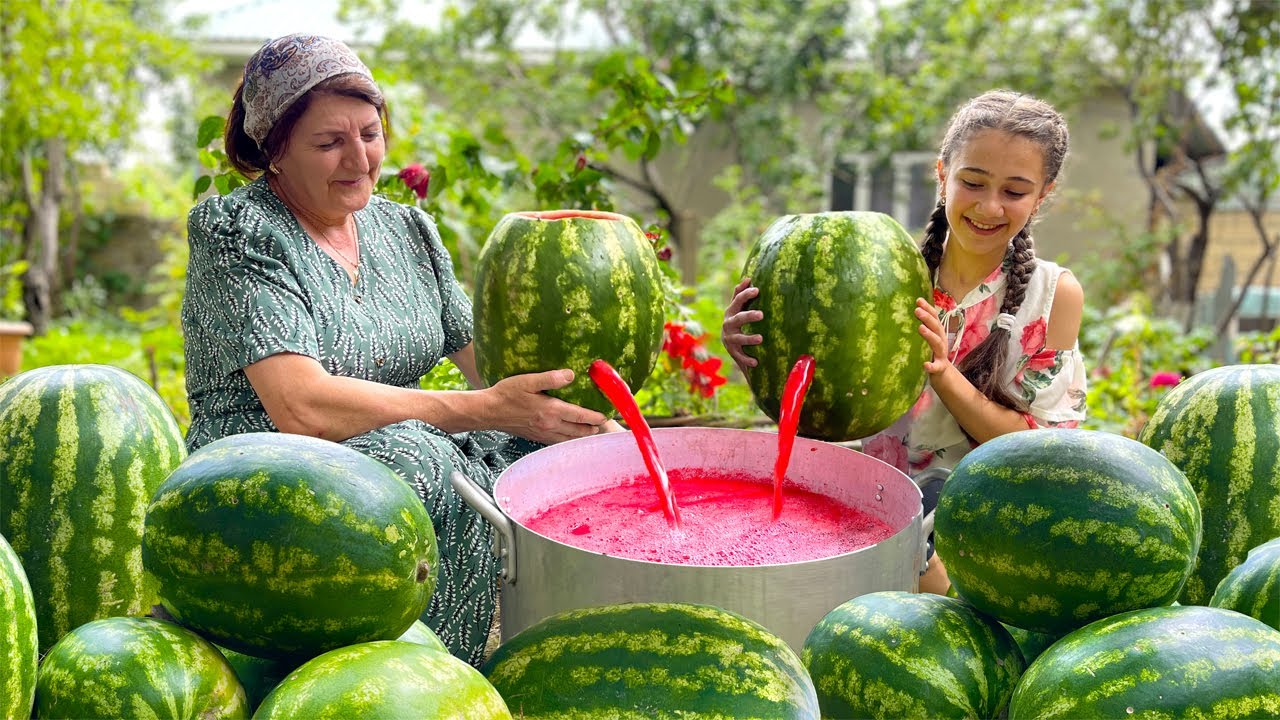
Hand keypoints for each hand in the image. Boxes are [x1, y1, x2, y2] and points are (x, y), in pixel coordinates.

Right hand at [487, 369, 608, 444]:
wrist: (488, 411)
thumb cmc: (506, 394)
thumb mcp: (527, 380)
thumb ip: (550, 378)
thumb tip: (570, 374)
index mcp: (550, 410)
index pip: (579, 415)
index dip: (594, 416)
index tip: (605, 415)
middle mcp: (549, 425)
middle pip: (577, 431)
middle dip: (591, 429)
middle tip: (602, 425)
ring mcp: (542, 433)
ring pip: (568, 439)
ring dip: (581, 437)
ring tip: (591, 433)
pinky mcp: (535, 437)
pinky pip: (556, 442)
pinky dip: (567, 441)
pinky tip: (569, 438)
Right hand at [722, 277, 763, 371]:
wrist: (732, 346)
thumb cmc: (738, 322)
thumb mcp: (738, 309)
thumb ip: (741, 294)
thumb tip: (748, 277)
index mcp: (731, 312)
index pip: (737, 300)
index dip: (746, 294)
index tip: (757, 290)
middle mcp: (728, 324)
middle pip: (738, 319)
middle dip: (749, 316)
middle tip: (761, 314)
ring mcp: (729, 339)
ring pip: (739, 339)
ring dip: (749, 338)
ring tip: (761, 338)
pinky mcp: (733, 352)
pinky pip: (740, 356)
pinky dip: (747, 359)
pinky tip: (756, 362)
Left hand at [915, 297, 952, 375]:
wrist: (943, 373)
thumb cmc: (932, 352)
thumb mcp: (929, 337)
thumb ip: (923, 326)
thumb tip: (910, 310)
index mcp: (938, 332)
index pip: (934, 317)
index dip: (928, 308)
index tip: (918, 300)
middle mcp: (941, 341)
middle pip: (936, 327)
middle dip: (927, 318)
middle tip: (916, 310)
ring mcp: (941, 354)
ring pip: (937, 343)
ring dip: (930, 335)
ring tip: (920, 328)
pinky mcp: (940, 367)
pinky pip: (937, 366)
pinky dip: (932, 366)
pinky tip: (925, 365)